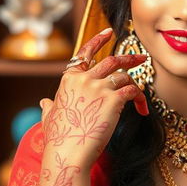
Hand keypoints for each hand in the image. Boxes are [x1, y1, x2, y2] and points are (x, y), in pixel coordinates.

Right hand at [38, 28, 148, 166]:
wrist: (68, 153)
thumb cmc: (59, 140)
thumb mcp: (49, 118)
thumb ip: (49, 107)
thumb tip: (44, 102)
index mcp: (68, 80)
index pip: (85, 54)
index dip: (98, 41)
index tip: (109, 32)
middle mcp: (84, 79)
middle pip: (111, 60)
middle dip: (129, 58)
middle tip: (141, 58)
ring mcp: (99, 88)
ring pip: (124, 76)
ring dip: (136, 82)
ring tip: (142, 94)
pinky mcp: (113, 99)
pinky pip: (132, 90)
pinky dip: (140, 98)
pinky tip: (142, 109)